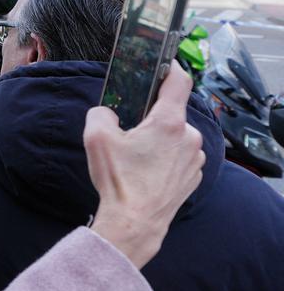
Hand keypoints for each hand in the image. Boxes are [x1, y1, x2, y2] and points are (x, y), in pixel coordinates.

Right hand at [83, 61, 204, 267]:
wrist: (134, 224)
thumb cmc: (119, 182)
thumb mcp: (96, 139)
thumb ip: (101, 113)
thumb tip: (108, 113)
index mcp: (169, 122)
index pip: (179, 81)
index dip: (170, 68)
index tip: (162, 66)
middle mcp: (188, 137)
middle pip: (171, 113)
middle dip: (151, 118)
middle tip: (130, 131)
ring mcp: (194, 158)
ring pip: (175, 137)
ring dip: (158, 141)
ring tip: (135, 159)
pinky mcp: (193, 177)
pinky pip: (179, 157)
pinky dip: (164, 159)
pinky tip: (145, 173)